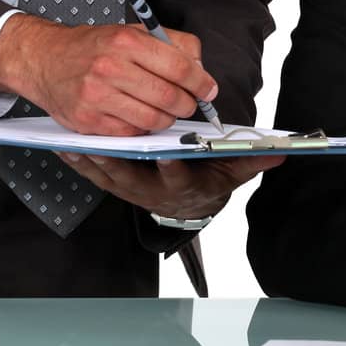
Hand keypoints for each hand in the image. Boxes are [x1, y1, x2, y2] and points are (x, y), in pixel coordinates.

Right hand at [0, 15, 218, 134]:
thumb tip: (200, 69)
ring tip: (166, 111)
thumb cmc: (93, 46)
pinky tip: (140, 117)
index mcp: (126, 41)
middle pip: (168, 97)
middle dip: (187, 105)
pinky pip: (130, 133)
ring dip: (167, 120)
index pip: (179, 67)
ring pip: (152, 119)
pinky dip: (142, 129)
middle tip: (188, 104)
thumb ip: (172, 44)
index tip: (208, 90)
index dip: (201, 83)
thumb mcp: (133, 31)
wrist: (45, 59)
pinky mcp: (87, 120)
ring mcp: (97, 96)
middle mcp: (110, 68)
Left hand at [59, 152, 285, 220]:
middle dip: (117, 163)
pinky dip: (79, 162)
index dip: (172, 167)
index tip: (166, 153)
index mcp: (183, 187)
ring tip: (76, 142)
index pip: (177, 176)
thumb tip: (281, 153)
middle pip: (133, 179)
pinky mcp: (115, 184)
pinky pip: (93, 174)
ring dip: (91, 162)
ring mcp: (131, 190)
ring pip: (108, 177)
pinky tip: (64, 146)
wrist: (191, 202)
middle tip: (103, 145)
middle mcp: (153, 192)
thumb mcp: (233, 172)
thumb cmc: (211, 179)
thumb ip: (252, 161)